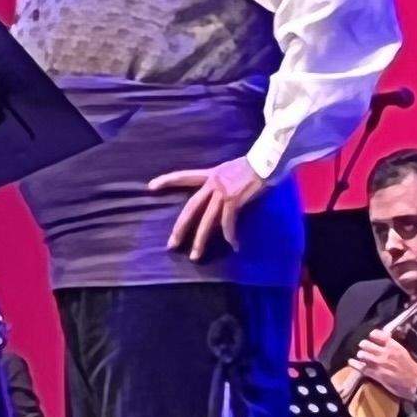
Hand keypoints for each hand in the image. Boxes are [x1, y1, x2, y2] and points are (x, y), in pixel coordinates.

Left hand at [146, 155, 266, 259]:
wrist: (266, 161)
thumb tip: (214, 206)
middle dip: (180, 228)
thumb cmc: (251, 167)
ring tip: (194, 256)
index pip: (184, 176)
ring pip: (207, 221)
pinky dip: (230, 236)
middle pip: (191, 207)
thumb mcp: (229, 172)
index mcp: (210, 174)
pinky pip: (228, 223)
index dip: (167, 181)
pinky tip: (234, 246)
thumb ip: (218, 186)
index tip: (150, 187)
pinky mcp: (234, 200)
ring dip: (200, 240)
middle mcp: (212, 182)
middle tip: (171, 244)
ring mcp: (223, 192)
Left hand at [348, 328, 416, 403]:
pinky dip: (355, 365)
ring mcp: (380, 363)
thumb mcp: (405, 353)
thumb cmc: (414, 370)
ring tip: (360, 356)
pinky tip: (351, 362)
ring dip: (360, 355)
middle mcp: (385, 352)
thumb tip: (386, 343)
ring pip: (362, 355)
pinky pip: (362, 368)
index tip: (371, 337)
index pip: (378, 334)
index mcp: (394, 346)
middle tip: (364, 348)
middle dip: (364, 345)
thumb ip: (394, 348)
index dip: (372, 335)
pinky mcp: (377, 374)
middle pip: (367, 344)